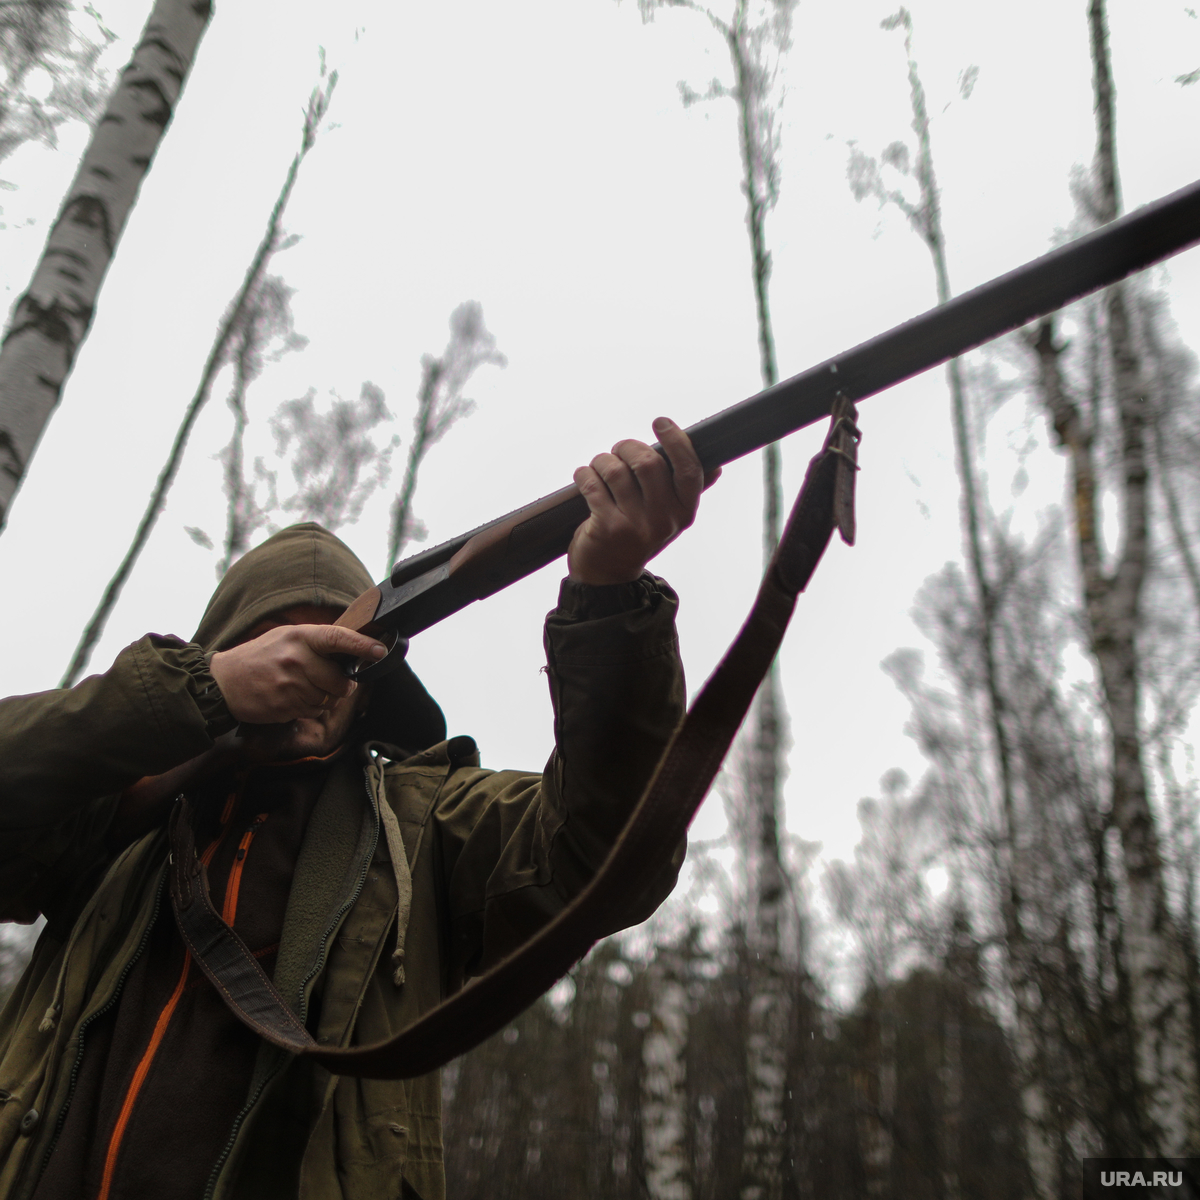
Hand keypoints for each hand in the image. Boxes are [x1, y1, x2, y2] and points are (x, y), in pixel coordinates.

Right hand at [209, 623, 386, 725]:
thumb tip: (351, 650)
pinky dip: (311, 707)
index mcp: (299, 637)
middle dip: (343, 684)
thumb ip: (316, 641)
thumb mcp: (285, 637)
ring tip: (304, 687)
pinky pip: (314, 711)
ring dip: (325, 697)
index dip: (362, 645)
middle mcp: (297, 660)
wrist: (224, 682)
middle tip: (332, 681)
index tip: (380, 650)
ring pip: (329, 699)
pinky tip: (294, 697)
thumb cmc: (259, 657)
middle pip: (340, 680)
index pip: (338, 638)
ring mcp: (291, 685)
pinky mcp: (286, 706)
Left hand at [568, 417, 720, 585]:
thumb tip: (718, 468)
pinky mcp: (607, 527)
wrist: (609, 576)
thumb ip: (688, 492)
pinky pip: (592, 484)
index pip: (689, 469)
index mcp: (684, 512)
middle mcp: (663, 520)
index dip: (676, 441)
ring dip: (602, 460)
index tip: (661, 423)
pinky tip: (584, 476)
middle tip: (618, 451)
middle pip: (648, 462)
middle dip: (627, 447)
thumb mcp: (669, 518)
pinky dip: (584, 474)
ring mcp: (635, 525)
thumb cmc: (638, 536)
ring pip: (615, 470)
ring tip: (599, 466)